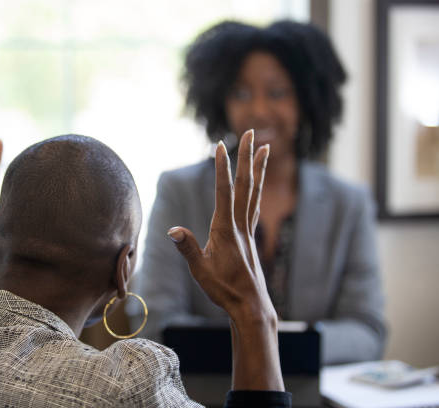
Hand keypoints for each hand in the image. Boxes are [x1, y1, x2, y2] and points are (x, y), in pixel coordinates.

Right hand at [169, 130, 283, 390]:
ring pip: (254, 192)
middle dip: (246, 157)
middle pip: (245, 184)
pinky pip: (255, 205)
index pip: (224, 192)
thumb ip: (188, 248)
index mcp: (225, 229)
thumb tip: (173, 229)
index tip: (220, 145)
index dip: (222, 168)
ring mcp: (247, 229)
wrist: (250, 305)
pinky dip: (256, 189)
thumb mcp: (200, 271)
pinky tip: (257, 183)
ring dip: (258, 168)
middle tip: (250, 132)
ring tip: (265, 148)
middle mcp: (240, 225)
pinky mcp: (250, 236)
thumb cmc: (223, 289)